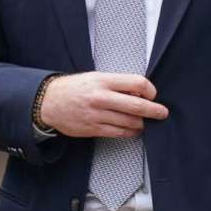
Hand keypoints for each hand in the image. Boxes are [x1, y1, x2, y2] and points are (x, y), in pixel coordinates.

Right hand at [37, 72, 170, 139]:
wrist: (48, 102)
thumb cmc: (73, 88)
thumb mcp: (95, 77)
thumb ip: (116, 84)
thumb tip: (139, 92)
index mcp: (103, 80)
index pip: (137, 83)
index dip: (150, 90)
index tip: (152, 94)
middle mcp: (101, 97)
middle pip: (137, 105)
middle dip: (154, 110)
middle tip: (162, 113)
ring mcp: (97, 114)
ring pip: (130, 122)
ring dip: (141, 123)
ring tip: (143, 122)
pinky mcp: (93, 128)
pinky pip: (118, 133)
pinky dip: (130, 132)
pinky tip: (133, 130)